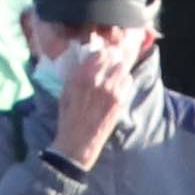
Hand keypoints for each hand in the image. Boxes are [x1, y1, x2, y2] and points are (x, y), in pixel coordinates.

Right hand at [50, 41, 133, 166]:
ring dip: (119, 70)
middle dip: (113, 59)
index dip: (103, 53)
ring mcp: (111, 90)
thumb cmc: (68, 117)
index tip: (104, 55)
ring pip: (123, 69)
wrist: (78, 141)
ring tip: (116, 75)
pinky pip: (128, 82)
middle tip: (112, 62)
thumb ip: (76, 74)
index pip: (99, 54)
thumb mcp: (66, 92)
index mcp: (81, 76)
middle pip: (113, 58)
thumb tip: (86, 61)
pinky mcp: (120, 101)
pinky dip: (125, 82)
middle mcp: (97, 80)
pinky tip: (119, 87)